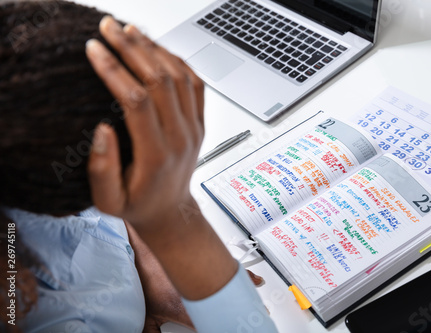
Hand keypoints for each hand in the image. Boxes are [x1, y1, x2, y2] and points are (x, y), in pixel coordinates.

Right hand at [86, 16, 237, 301]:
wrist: (171, 211)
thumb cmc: (138, 204)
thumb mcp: (108, 201)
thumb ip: (102, 169)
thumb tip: (102, 129)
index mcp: (157, 156)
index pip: (137, 101)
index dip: (115, 71)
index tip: (94, 49)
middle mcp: (181, 137)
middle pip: (160, 80)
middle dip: (132, 49)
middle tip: (108, 27)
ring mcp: (195, 128)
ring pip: (180, 77)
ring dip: (154, 49)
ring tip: (129, 30)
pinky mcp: (200, 122)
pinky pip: (195, 84)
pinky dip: (177, 61)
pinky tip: (158, 48)